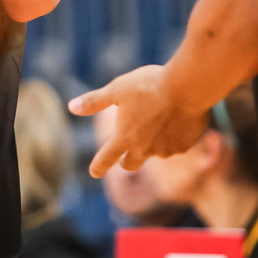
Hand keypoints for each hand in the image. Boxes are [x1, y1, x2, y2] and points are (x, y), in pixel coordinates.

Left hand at [70, 65, 208, 177]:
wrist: (186, 87)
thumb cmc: (148, 85)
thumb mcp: (117, 89)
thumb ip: (95, 101)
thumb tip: (71, 107)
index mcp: (124, 137)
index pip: (106, 158)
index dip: (98, 166)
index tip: (94, 171)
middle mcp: (144, 149)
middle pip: (131, 164)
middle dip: (126, 161)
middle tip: (126, 153)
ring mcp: (166, 150)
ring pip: (156, 152)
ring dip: (153, 143)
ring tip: (160, 120)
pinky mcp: (185, 145)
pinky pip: (176, 145)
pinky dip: (174, 136)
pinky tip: (178, 119)